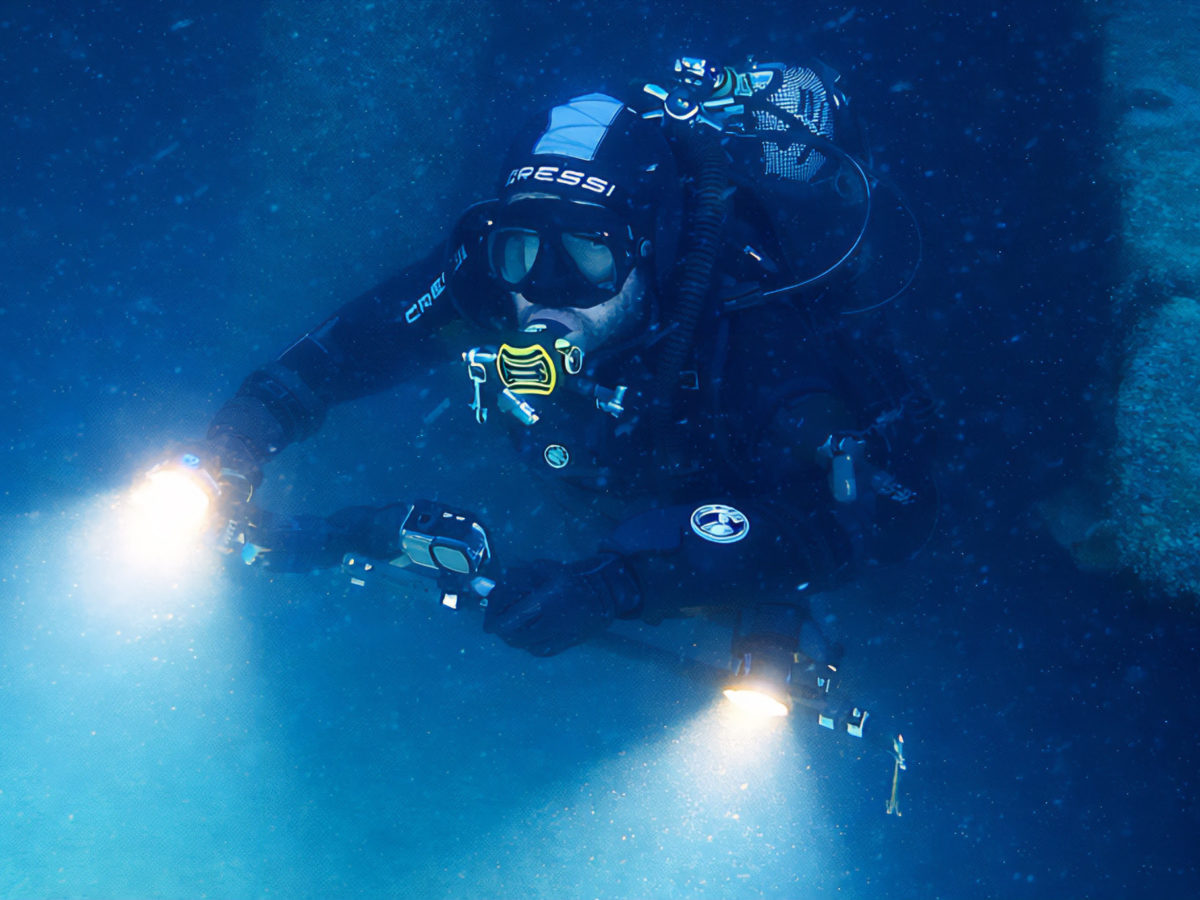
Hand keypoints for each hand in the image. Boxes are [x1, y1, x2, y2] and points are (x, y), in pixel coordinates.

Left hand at [483, 554, 638, 656]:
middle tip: (498, 623)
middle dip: (503, 630)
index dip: (494, 623)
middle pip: (514, 636)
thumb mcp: (543, 569)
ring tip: (511, 627)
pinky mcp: (565, 645)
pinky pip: (539, 650)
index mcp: (544, 602)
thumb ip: (514, 577)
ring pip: (525, 645)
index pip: (510, 621)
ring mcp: (558, 636)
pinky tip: (528, 634)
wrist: (602, 595)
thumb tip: (484, 585)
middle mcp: (550, 622)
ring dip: (513, 637)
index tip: (488, 624)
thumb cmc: (569, 578)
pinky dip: (528, 644)